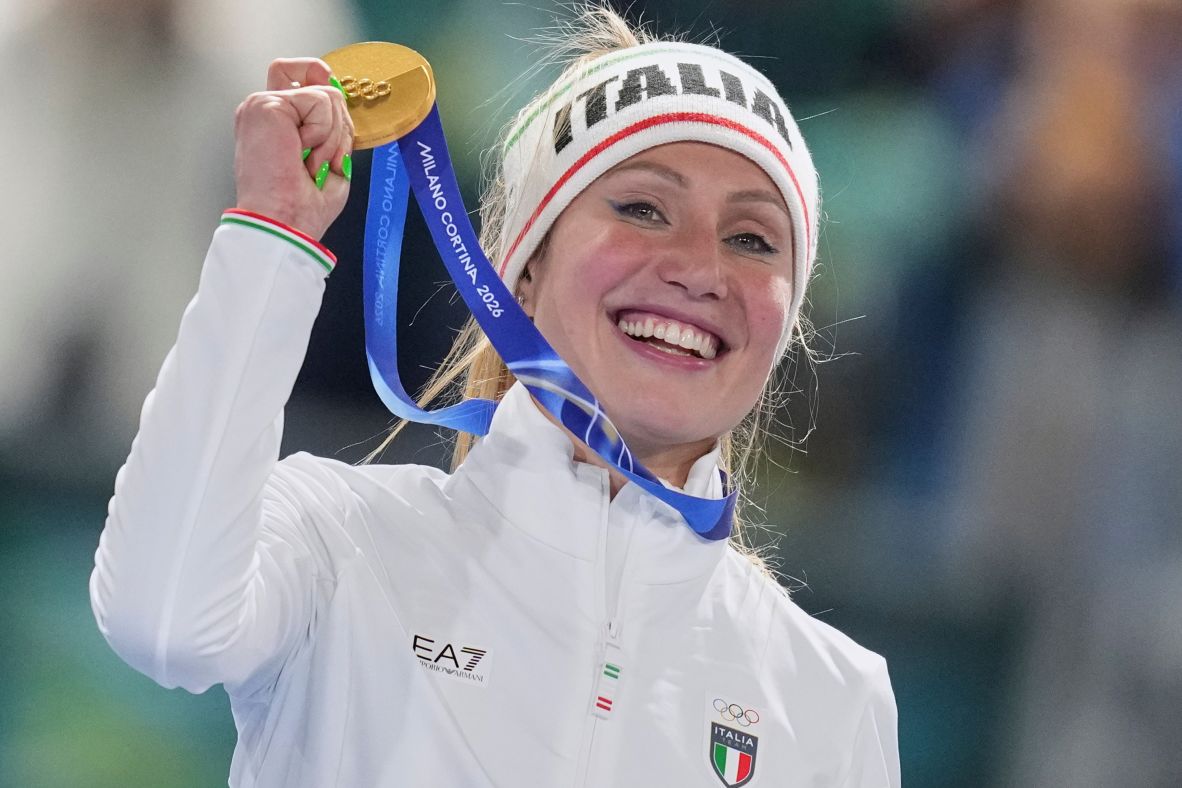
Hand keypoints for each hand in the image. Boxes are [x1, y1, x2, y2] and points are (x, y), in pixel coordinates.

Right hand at [233, 58, 354, 240]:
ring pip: (326, 95)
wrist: (284, 224)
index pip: (298, 75)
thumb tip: (339, 94)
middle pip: (315, 74)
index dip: (323, 78)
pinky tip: (302, 154)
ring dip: (332, 136)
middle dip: (338, 119)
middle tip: (324, 158)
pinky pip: (319, 102)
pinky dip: (323, 133)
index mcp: (274, 123)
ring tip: (310, 162)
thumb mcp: (328, 160)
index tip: (338, 107)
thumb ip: (331, 126)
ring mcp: (262, 104)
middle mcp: (264, 109)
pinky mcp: (266, 105)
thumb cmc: (301, 206)